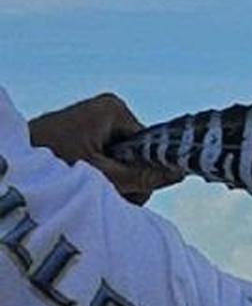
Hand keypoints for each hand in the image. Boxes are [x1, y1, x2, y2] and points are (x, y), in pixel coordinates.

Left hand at [27, 93, 182, 204]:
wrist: (6, 166)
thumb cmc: (50, 164)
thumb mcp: (101, 176)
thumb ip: (142, 177)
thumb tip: (181, 173)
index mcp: (113, 110)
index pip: (150, 145)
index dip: (144, 171)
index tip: (129, 191)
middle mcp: (107, 111)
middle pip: (138, 153)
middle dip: (128, 180)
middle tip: (107, 196)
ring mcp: (96, 122)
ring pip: (124, 160)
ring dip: (114, 182)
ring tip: (93, 193)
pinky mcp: (85, 135)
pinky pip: (108, 158)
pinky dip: (102, 177)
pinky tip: (88, 187)